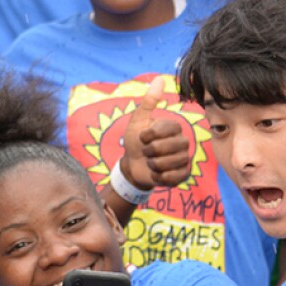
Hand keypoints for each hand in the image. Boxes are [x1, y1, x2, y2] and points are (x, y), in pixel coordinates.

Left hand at [120, 75, 190, 190]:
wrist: (131, 166)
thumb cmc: (134, 142)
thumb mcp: (137, 121)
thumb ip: (148, 102)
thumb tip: (159, 79)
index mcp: (174, 128)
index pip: (167, 129)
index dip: (149, 135)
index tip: (141, 138)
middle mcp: (183, 141)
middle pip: (171, 146)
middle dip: (150, 151)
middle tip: (145, 152)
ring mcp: (184, 158)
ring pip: (173, 162)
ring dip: (154, 165)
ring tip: (150, 163)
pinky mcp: (182, 174)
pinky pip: (177, 176)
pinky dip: (161, 177)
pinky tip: (156, 174)